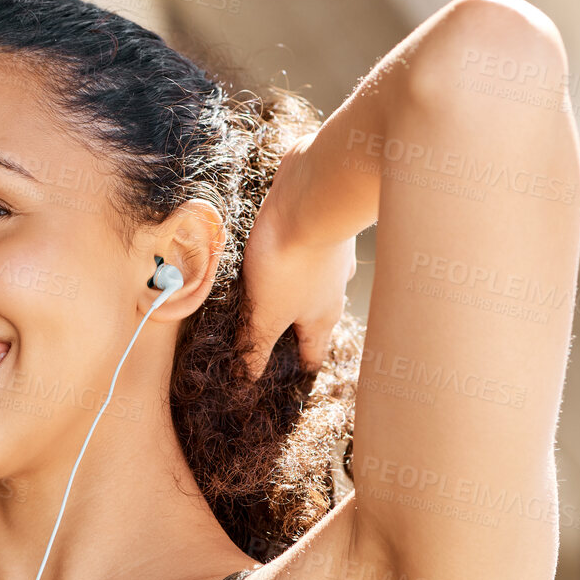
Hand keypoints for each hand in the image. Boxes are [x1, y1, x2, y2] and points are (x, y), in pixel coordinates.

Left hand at [238, 149, 357, 379]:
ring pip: (310, 286)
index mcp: (322, 319)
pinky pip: (304, 252)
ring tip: (262, 295)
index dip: (297, 374)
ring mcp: (329, 258)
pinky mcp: (316, 229)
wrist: (310, 194)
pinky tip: (269, 252)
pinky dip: (290, 258)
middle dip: (290, 332)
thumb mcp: (265, 314)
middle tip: (265, 340)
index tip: (282, 385)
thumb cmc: (291, 261)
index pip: (312, 358)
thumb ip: (255, 347)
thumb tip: (247, 382)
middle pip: (311, 321)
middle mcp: (332, 291)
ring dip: (290, 293)